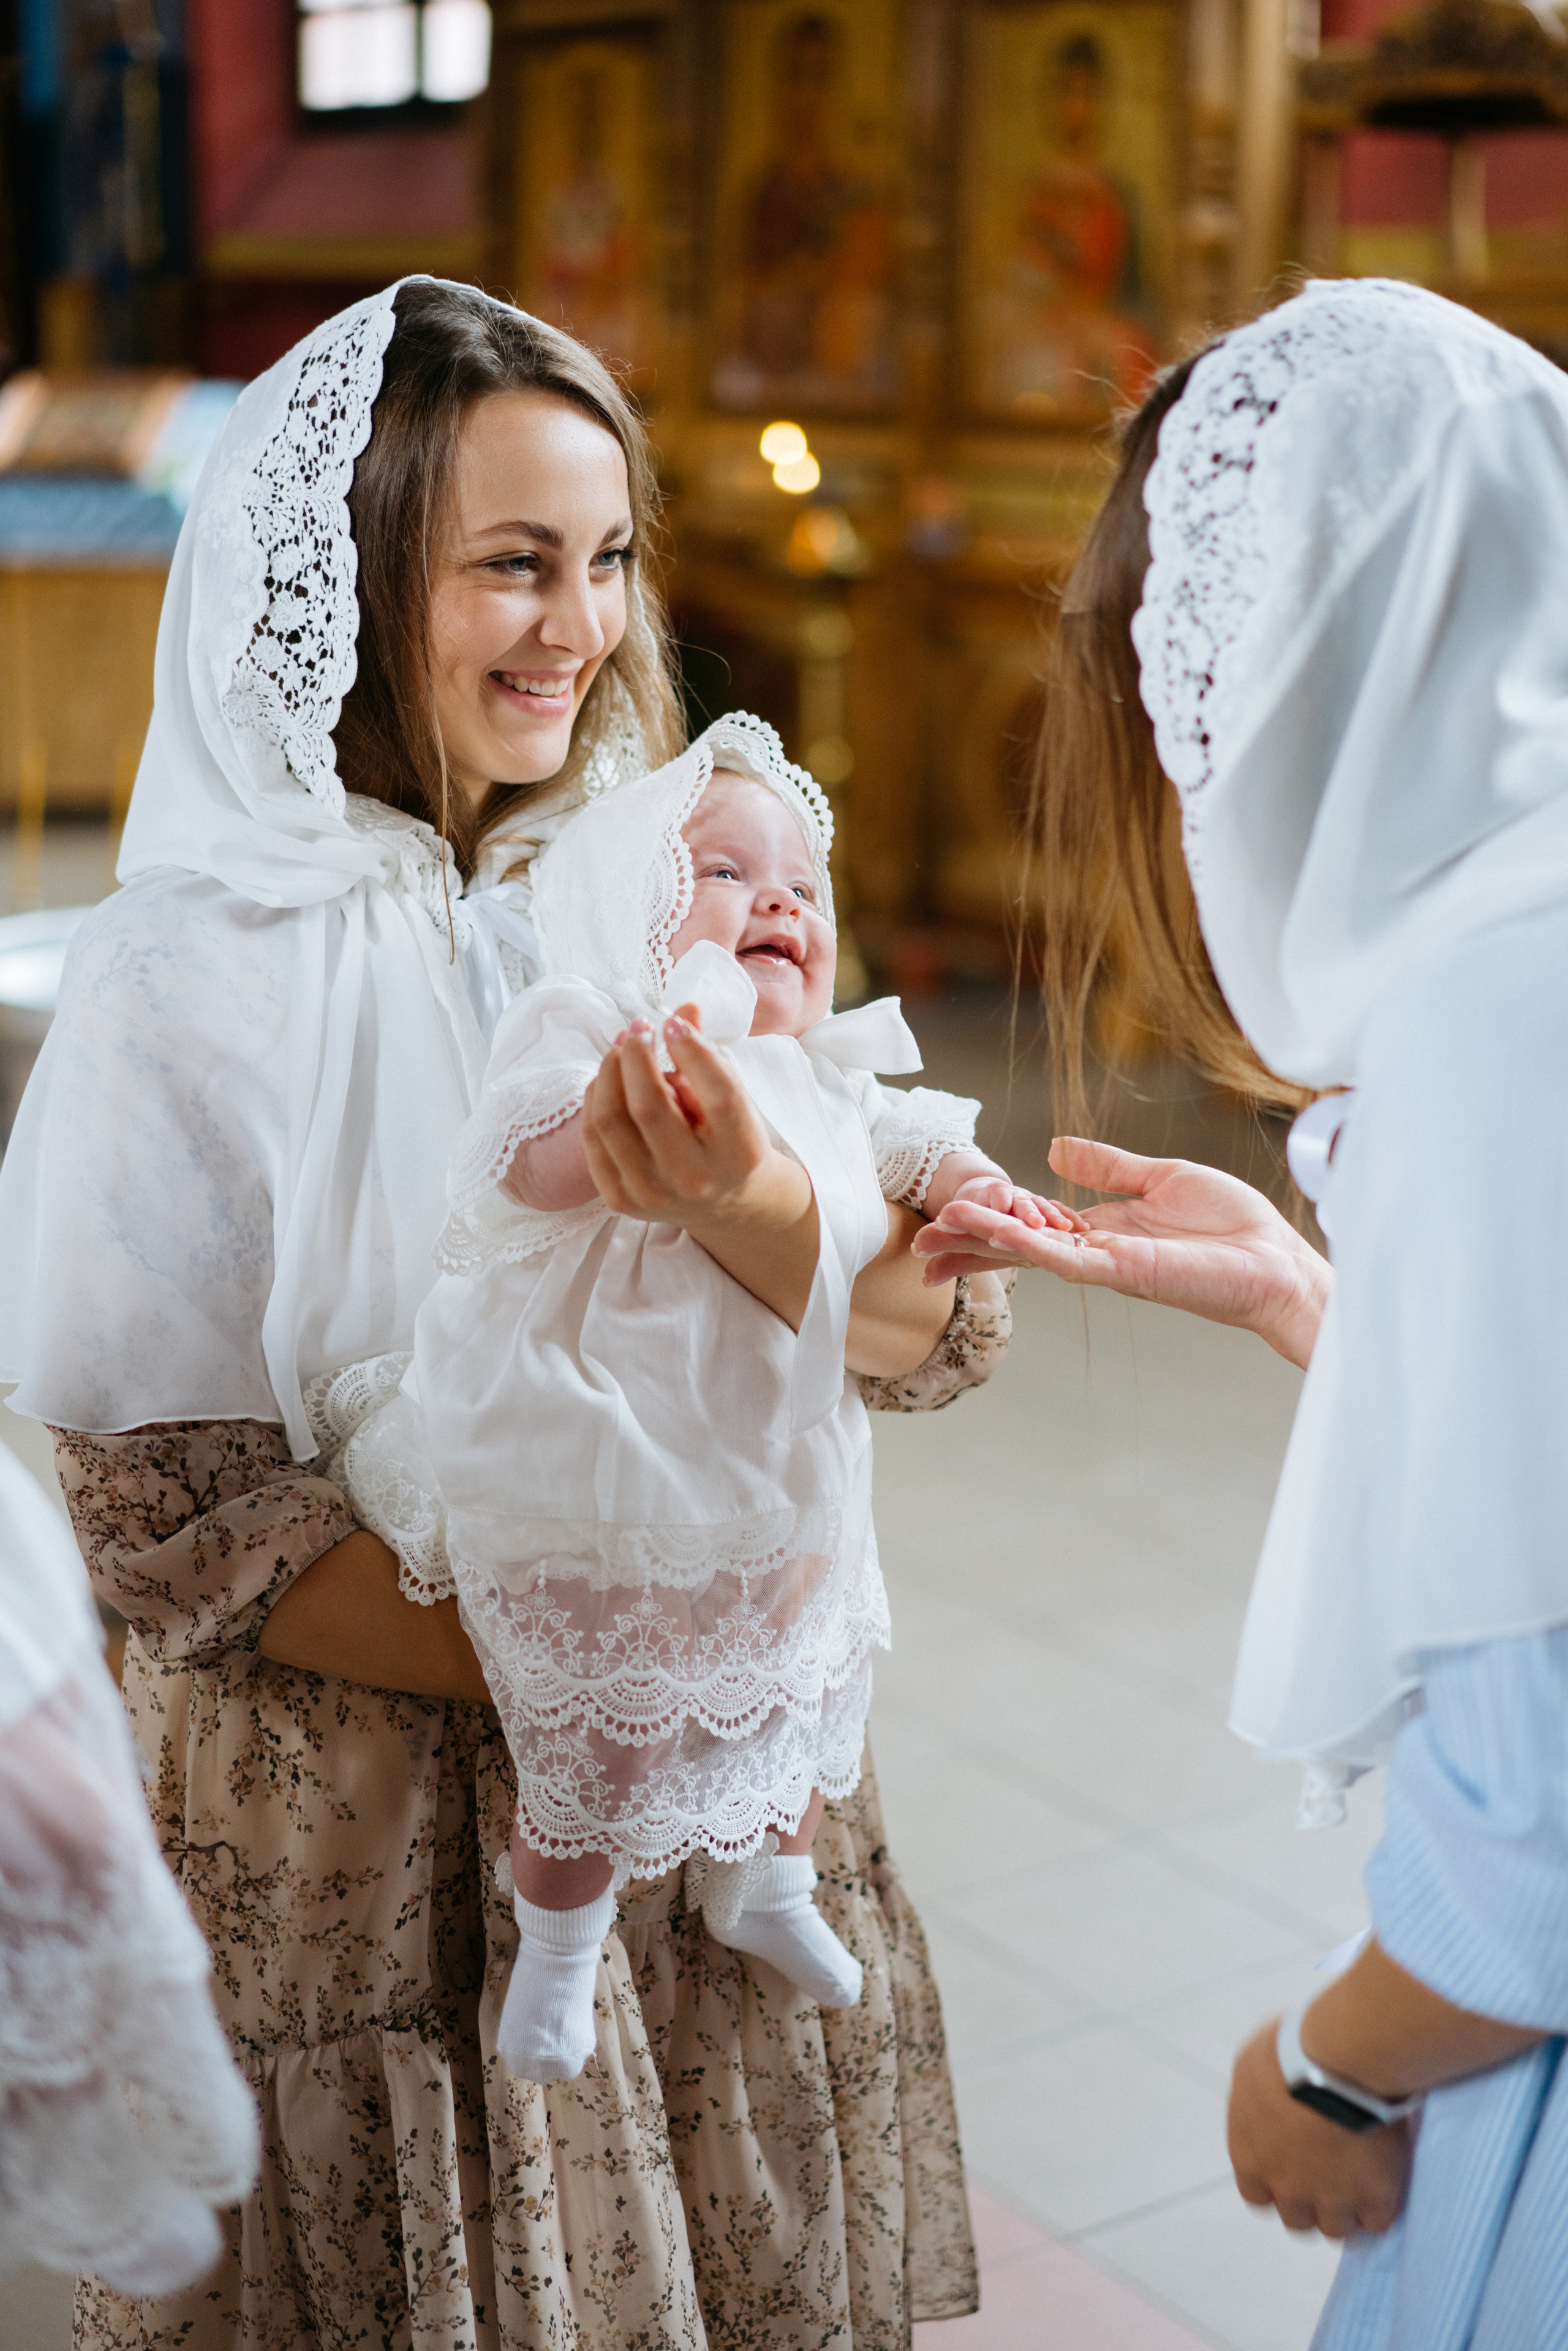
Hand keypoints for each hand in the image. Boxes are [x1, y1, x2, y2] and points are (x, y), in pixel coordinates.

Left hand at [582, 1014, 819, 1328]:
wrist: (727, 1204)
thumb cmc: (730, 1140)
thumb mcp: (732, 1098)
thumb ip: (708, 1054)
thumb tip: (683, 1009)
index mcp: (739, 1152)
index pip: (718, 1092)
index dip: (691, 1048)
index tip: (673, 1023)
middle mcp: (696, 1179)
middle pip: (648, 1105)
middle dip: (636, 1054)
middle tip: (639, 1028)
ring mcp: (653, 1195)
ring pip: (610, 1119)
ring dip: (609, 1071)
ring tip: (622, 1049)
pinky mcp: (621, 1201)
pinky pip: (593, 1138)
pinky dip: (595, 1100)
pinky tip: (608, 1081)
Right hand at [910, 1136, 1330, 1368]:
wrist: (1276, 1261)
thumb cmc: (1233, 1226)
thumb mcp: (1161, 1179)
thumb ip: (1107, 1167)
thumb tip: (1056, 1146)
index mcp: (1102, 1230)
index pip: (1033, 1225)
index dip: (991, 1221)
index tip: (951, 1214)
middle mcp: (1095, 1252)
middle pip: (1017, 1248)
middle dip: (969, 1246)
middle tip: (921, 1244)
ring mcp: (1105, 1265)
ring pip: (1029, 1253)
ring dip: (984, 1243)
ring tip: (938, 1234)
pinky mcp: (1123, 1273)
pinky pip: (1063, 1258)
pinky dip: (1028, 1245)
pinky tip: (997, 1233)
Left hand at [1228, 2019, 1409, 2237]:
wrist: (1341, 2057)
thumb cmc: (1293, 2047)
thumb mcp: (1254, 2063)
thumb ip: (1257, 2096)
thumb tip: (1265, 2096)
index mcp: (1251, 2157)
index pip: (1258, 2196)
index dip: (1276, 2186)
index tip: (1293, 2170)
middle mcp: (1286, 2186)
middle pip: (1297, 2220)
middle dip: (1311, 2203)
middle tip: (1330, 2177)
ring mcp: (1331, 2197)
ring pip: (1337, 2229)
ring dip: (1347, 2210)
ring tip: (1361, 2180)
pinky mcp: (1374, 2197)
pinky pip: (1378, 2222)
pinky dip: (1382, 2206)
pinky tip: (1386, 2180)